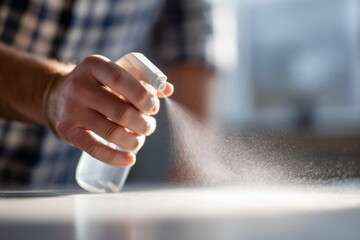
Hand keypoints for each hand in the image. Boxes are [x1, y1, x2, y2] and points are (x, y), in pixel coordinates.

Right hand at [44, 55, 172, 166]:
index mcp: (94, 65)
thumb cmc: (97, 86)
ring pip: (112, 133)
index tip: (153, 108)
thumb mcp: (114, 74)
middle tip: (149, 126)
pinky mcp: (67, 131)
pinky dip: (116, 158)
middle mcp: (79, 86)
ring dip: (134, 141)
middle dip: (143, 123)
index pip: (122, 80)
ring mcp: (71, 110)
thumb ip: (142, 80)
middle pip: (121, 111)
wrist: (57, 97)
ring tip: (140, 139)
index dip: (144, 97)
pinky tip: (130, 159)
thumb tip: (168, 90)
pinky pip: (95, 149)